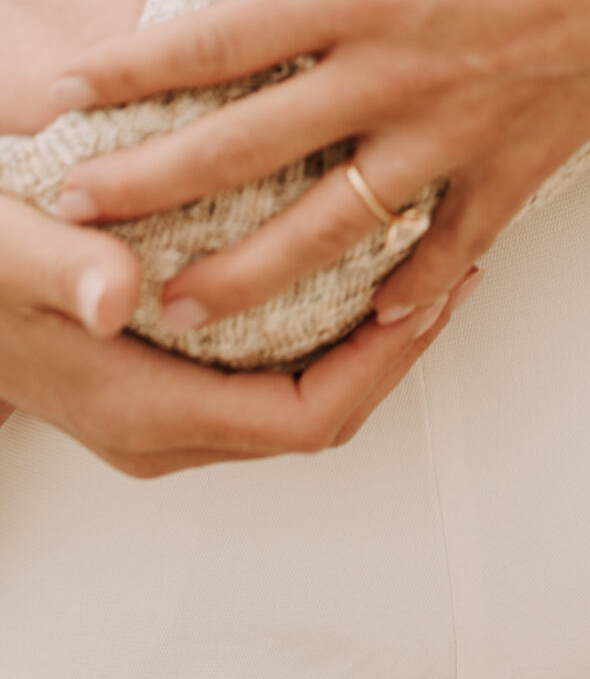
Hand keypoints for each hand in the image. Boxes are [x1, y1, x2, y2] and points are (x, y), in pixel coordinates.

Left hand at [0, 0, 475, 472]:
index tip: (53, 95)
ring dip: (247, 271)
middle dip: (147, 184)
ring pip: (331, 224)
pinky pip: (454, 244)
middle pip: (247, 146)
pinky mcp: (523, 163)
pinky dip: (414, 287)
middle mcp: (400, 75)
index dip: (122, 71)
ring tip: (181, 304)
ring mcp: (461, 131)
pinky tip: (375, 316)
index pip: (215, 40)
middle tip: (71, 213)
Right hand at [0, 192, 479, 474]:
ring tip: (425, 255)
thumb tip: (116, 295)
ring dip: (370, 334)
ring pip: (302, 394)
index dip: (383, 365)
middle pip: (322, 413)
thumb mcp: (6, 252)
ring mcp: (170, 407)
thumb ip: (64, 272)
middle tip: (456, 267)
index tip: (432, 295)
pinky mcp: (170, 374)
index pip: (304, 419)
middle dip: (397, 348)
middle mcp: (167, 426)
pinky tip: (351, 253)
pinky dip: (326, 321)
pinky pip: (273, 368)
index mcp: (146, 410)